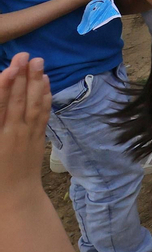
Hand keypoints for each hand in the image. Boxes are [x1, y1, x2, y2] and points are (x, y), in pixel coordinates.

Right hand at [0, 53, 51, 195]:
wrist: (13, 196)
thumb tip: (2, 101)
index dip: (4, 88)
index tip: (9, 69)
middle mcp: (11, 134)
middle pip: (16, 101)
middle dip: (21, 77)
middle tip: (25, 55)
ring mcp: (26, 135)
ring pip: (33, 105)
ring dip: (36, 82)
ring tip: (38, 62)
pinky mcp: (38, 137)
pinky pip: (43, 114)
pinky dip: (45, 97)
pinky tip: (46, 82)